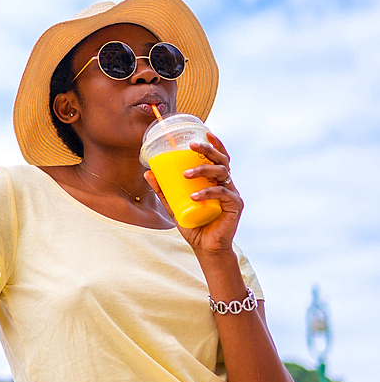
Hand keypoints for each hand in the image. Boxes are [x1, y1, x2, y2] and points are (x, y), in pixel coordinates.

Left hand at [144, 132, 243, 253]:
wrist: (206, 248)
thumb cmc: (193, 226)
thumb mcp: (174, 206)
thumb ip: (163, 191)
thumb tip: (148, 173)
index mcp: (217, 181)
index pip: (219, 158)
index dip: (215, 144)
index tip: (205, 132)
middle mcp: (227, 184)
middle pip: (222, 160)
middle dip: (208, 149)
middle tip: (192, 146)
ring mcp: (232, 194)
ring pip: (222, 173)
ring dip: (203, 169)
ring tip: (185, 174)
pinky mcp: (234, 206)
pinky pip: (222, 193)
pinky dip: (207, 192)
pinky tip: (195, 196)